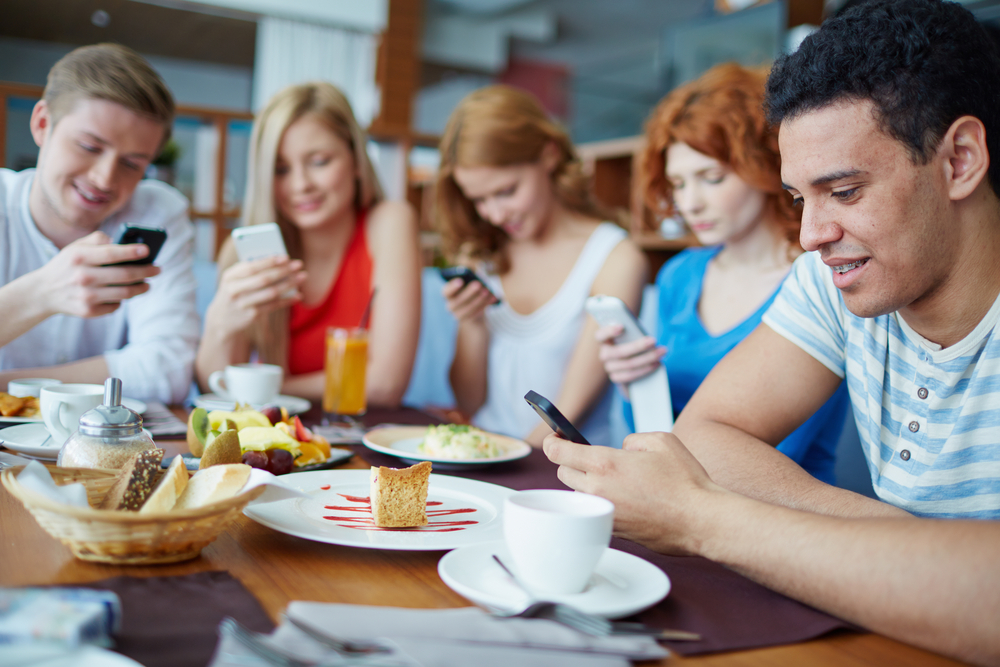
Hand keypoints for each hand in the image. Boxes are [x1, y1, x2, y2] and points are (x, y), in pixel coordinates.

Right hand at [33, 231, 160, 318]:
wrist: (43, 292)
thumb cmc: (67, 265)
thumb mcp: (76, 247)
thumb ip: (98, 240)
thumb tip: (124, 243)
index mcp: (79, 257)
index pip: (111, 254)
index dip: (131, 252)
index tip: (148, 251)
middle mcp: (82, 277)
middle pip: (125, 275)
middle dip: (146, 271)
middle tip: (157, 269)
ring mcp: (86, 296)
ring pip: (125, 293)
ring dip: (141, 288)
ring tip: (147, 284)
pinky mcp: (88, 311)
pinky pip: (116, 305)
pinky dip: (122, 299)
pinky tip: (124, 294)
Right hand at [206, 256, 305, 337]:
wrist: (222, 319)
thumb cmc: (235, 291)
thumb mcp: (235, 279)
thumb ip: (250, 270)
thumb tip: (277, 260)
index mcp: (230, 276)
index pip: (252, 267)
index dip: (270, 261)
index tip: (286, 257)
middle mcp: (234, 290)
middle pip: (264, 279)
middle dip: (283, 271)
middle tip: (299, 264)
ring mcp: (243, 304)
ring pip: (271, 293)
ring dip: (289, 284)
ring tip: (302, 277)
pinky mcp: (251, 315)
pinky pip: (273, 306)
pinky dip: (287, 300)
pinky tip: (298, 295)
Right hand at [442, 277, 496, 322]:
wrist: (474, 306)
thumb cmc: (471, 288)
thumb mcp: (470, 279)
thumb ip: (470, 274)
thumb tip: (475, 273)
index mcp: (448, 294)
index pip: (446, 292)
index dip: (452, 287)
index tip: (461, 280)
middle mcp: (450, 306)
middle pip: (458, 301)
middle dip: (469, 292)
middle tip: (478, 284)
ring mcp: (459, 315)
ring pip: (468, 309)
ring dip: (479, 299)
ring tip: (488, 291)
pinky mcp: (469, 320)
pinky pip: (477, 314)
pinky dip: (485, 304)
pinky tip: (494, 298)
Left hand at [542, 430, 722, 554]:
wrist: (701, 520)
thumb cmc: (685, 480)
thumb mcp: (660, 441)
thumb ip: (632, 440)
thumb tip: (623, 450)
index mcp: (605, 463)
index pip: (558, 451)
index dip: (553, 442)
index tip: (556, 438)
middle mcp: (598, 489)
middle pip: (564, 473)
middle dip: (573, 463)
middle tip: (592, 458)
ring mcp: (604, 513)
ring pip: (580, 495)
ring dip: (588, 485)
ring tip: (615, 481)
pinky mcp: (613, 531)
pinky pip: (596, 511)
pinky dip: (603, 503)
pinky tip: (627, 499)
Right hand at [595, 324, 665, 384]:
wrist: (635, 358)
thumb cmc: (633, 339)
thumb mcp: (632, 332)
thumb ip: (633, 331)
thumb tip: (644, 335)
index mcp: (604, 340)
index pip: (600, 335)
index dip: (609, 331)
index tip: (622, 326)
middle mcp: (604, 354)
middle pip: (619, 352)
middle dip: (638, 346)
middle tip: (653, 341)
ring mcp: (610, 368)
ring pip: (628, 365)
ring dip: (647, 359)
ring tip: (661, 352)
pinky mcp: (617, 378)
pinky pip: (630, 376)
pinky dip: (645, 370)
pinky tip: (657, 364)